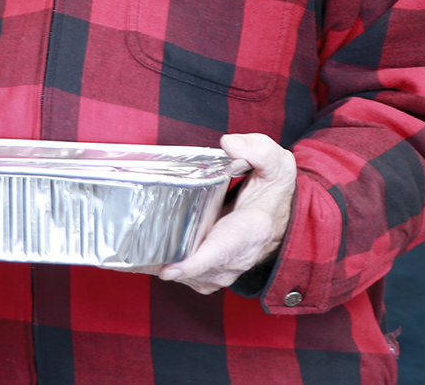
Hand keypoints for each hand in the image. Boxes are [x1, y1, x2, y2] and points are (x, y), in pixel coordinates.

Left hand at [156, 132, 296, 294]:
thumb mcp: (276, 164)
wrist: (285, 218)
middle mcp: (239, 256)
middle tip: (139, 254)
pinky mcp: (219, 273)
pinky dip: (175, 272)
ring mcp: (229, 269)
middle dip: (169, 263)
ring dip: (169, 269)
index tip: (168, 269)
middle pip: (198, 269)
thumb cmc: (276, 191)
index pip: (219, 252)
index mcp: (251, 230)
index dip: (192, 264)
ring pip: (192, 278)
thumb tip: (229, 144)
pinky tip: (159, 258)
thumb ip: (258, 149)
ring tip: (143, 255)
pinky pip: (193, 280)